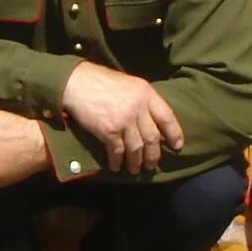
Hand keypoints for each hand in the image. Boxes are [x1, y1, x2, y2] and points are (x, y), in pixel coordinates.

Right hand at [59, 62, 182, 173]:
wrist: (74, 82)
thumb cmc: (99, 81)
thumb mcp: (128, 84)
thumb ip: (141, 100)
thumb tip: (149, 122)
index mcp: (145, 93)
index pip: (167, 117)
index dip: (174, 133)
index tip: (177, 146)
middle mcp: (138, 107)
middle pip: (152, 137)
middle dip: (153, 155)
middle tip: (151, 164)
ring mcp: (124, 120)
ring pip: (137, 148)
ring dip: (136, 162)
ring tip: (135, 169)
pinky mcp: (109, 130)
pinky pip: (118, 151)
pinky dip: (117, 161)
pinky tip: (116, 166)